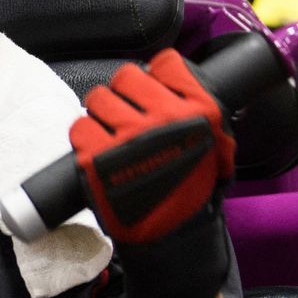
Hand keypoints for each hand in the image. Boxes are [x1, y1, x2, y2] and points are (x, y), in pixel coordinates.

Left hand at [71, 51, 236, 297]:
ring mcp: (129, 137)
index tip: (152, 88)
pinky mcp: (98, 157)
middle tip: (126, 113)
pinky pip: (79, 126)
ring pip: (98, 97)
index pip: (167, 62)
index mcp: (198, 111)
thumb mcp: (218, 149)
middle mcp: (164, 119)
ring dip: (102, 113)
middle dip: (124, 92)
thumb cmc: (193, 192)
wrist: (172, 236)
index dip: (156, 74)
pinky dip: (84, 136)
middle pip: (126, 76)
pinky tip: (96, 149)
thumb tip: (187, 84)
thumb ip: (207, 115)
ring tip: (110, 132)